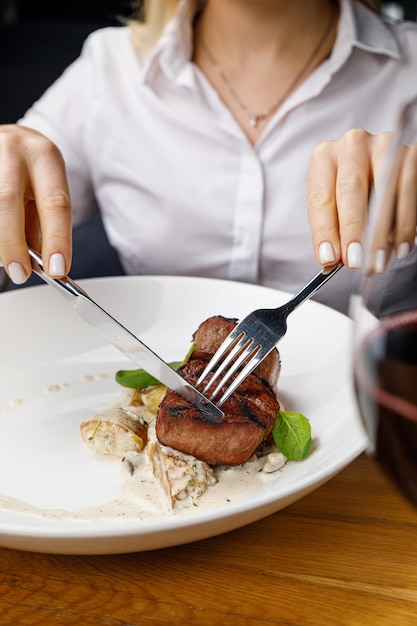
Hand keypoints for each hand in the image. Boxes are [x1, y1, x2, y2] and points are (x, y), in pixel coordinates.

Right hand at [0, 125, 71, 283]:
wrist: (8, 140)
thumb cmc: (28, 170)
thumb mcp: (44, 189)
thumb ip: (42, 222)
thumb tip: (41, 262)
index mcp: (44, 156)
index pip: (55, 203)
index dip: (57, 239)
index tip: (57, 269)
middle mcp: (14, 150)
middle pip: (7, 201)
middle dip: (12, 244)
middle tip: (20, 273)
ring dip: (0, 241)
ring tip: (7, 258)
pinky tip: (1, 244)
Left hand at [307, 128, 416, 270]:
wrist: (384, 166)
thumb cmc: (353, 190)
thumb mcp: (337, 203)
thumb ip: (334, 228)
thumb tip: (334, 261)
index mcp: (324, 157)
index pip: (321, 198)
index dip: (324, 230)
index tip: (328, 257)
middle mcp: (352, 146)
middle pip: (350, 190)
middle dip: (352, 231)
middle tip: (354, 261)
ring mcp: (383, 146)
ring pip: (384, 192)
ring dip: (381, 233)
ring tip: (377, 261)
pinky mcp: (409, 154)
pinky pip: (408, 191)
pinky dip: (405, 224)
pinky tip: (401, 247)